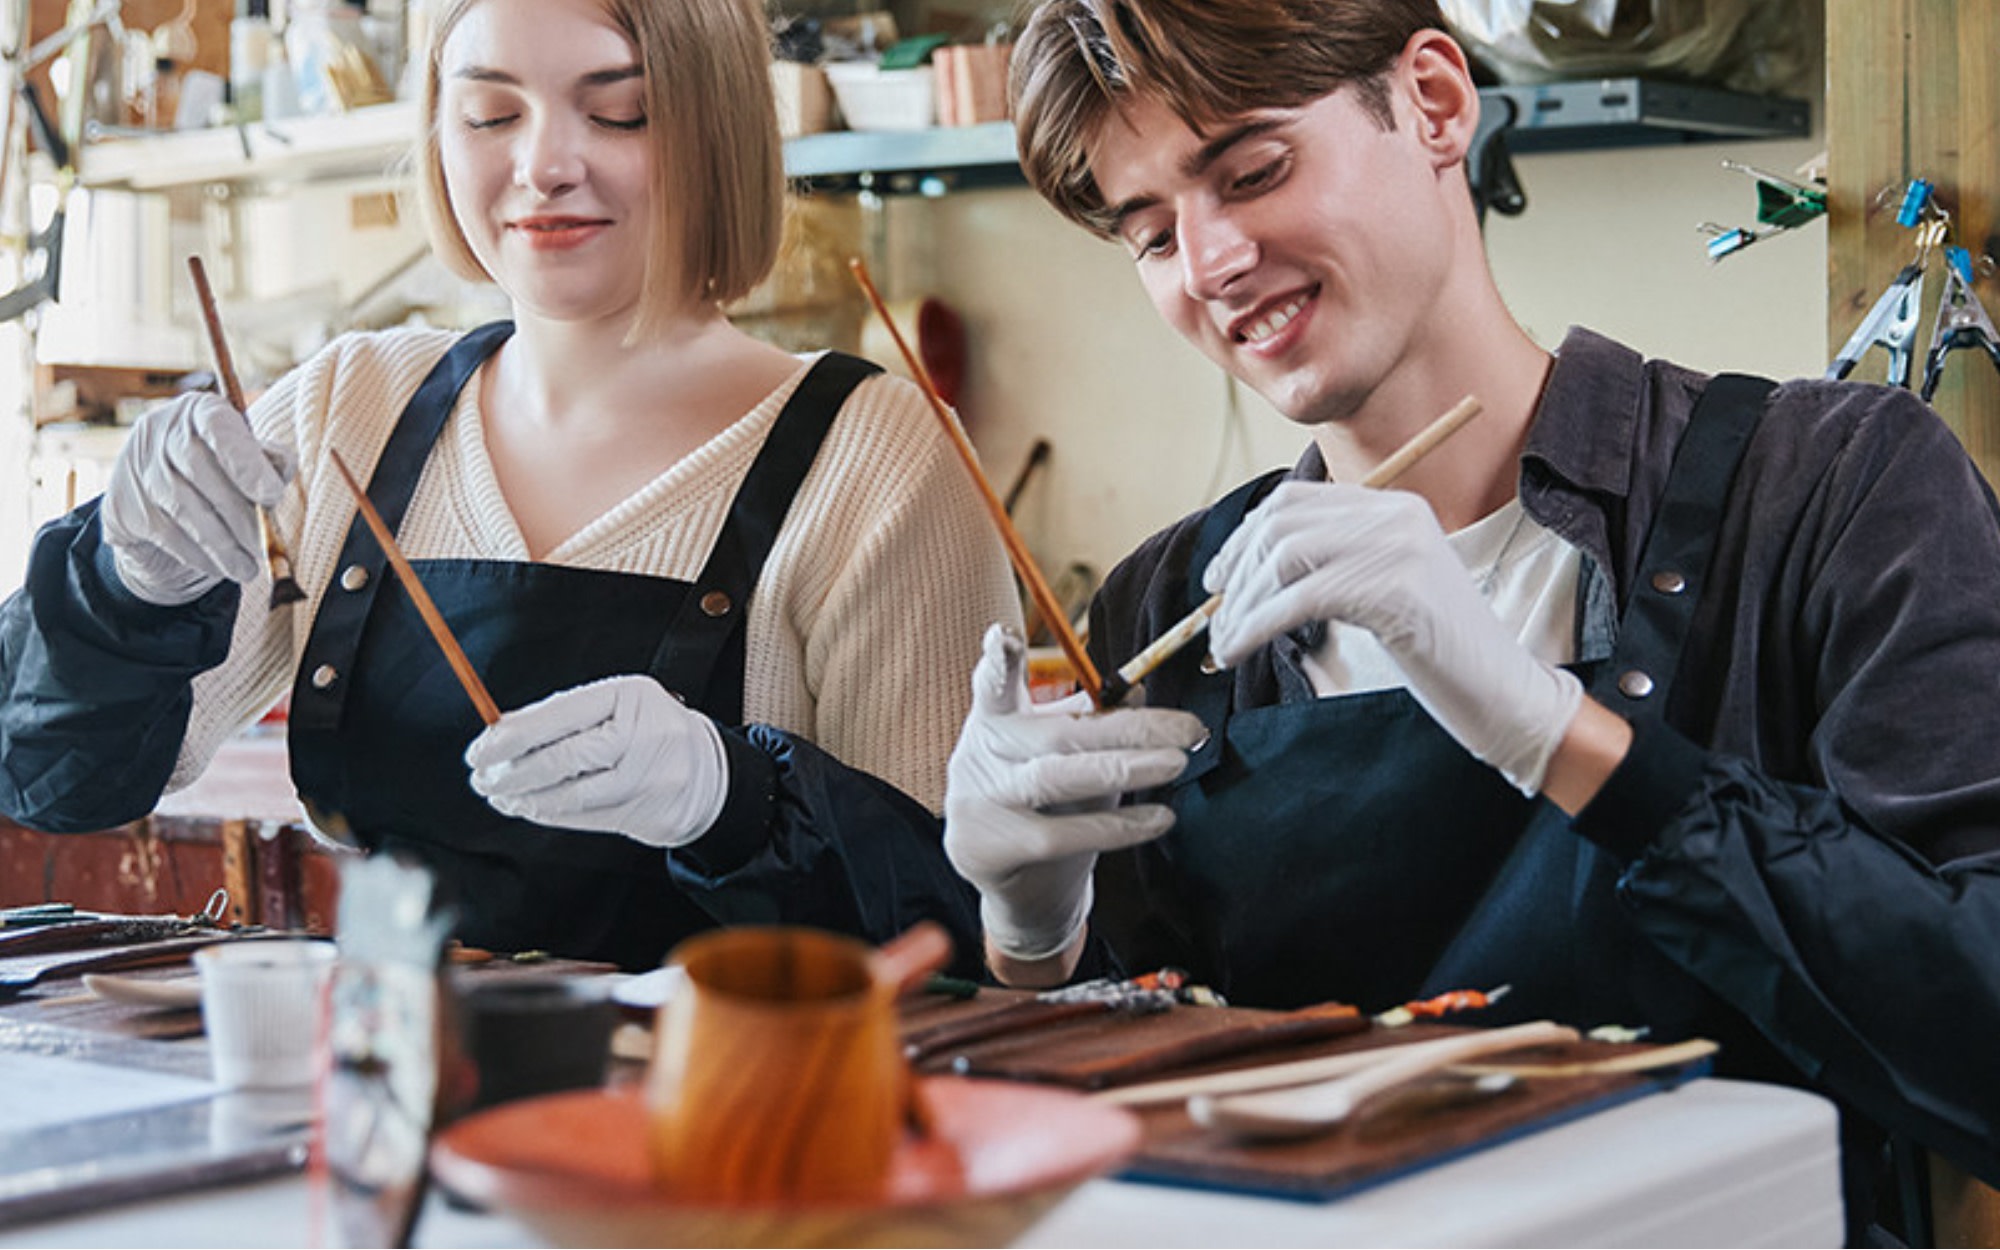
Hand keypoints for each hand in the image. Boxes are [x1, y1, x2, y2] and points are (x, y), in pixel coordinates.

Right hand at [100, 391, 293, 604]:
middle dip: (240, 515)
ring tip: (249, 568)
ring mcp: (135, 466)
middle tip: (265, 547)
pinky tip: (220, 567)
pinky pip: (165, 533)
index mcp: (199, 412)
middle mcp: (161, 431)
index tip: (272, 495)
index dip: (245, 461)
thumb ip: (269, 463)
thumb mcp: (250, 465)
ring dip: (222, 544)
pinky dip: (198, 554)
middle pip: (200, 471)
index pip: (218, 426)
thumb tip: (281, 468)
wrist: (164, 512)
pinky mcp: (122, 505)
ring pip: (183, 507)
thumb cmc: (223, 480)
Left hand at [464, 675, 727, 847]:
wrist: (709, 771)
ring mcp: (650, 777)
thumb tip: (499, 731)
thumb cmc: (648, 731)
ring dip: (525, 799)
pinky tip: (527, 808)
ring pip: (572, 794)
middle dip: (513, 772)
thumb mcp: (616, 706)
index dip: (513, 735)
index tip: (479, 750)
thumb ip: (563, 716)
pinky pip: (584, 818)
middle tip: (482, 778)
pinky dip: (548, 814)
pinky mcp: (648, 813)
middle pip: (565, 758)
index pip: (560, 714)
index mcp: (630, 695)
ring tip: (500, 796)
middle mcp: (644, 734)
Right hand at [944, 625, 1205, 961]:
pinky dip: (1119, 826)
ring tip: (1176, 763)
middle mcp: (980, 754)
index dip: (998, 662)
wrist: (1018, 887)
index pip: (993, 685)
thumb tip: (1141, 691)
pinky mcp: (992, 848)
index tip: (1004, 637)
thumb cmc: (1046, 805)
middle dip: (1127, 728)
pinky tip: (1161, 818)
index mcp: (993, 720)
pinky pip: (1062, 835)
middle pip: (1054, 733)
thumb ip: (1090, 721)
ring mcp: (980, 801)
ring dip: (1124, 769)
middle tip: (1187, 728)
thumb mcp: (1062, 754)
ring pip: (1056, 778)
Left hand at [1204, 482, 1582, 793]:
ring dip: (1240, 606)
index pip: (1295, 500)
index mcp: (1393, 507)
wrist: (1504, 691)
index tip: (1220, 579)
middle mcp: (1394, 515)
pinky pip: (1298, 599)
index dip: (1245, 536)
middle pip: (1281, 523)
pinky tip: (1238, 650)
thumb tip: (1245, 572)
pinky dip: (1255, 625)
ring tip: (1224, 645)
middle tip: (1215, 617)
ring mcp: (1397, 547)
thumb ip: (1334, 564)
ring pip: (1282, 559)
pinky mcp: (1393, 589)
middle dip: (1235, 571)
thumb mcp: (1385, 590)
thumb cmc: (1439, 653)